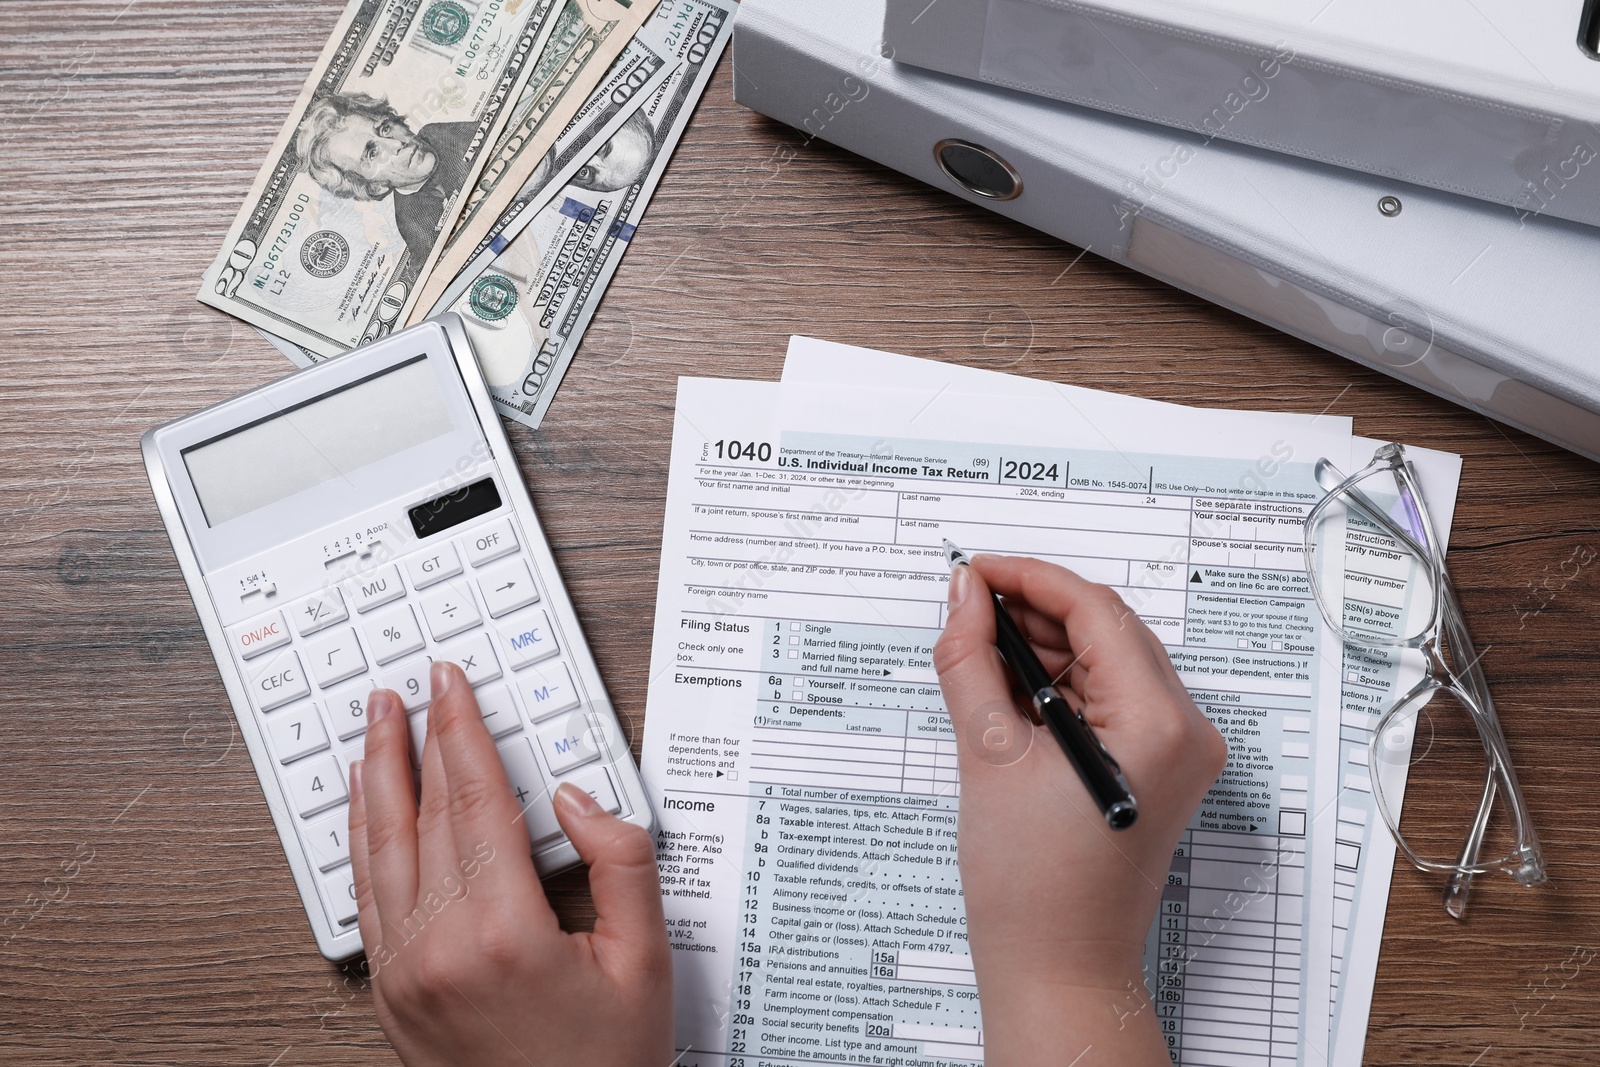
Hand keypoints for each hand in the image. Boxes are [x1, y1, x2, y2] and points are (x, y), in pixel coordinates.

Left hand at [349, 662, 672, 1066]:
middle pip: (422, 816)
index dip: (463, 733)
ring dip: (375, 780)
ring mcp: (406, 975)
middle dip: (416, 741)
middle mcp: (441, 950)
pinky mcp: (391, 996)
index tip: (453, 686)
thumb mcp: (647, 960)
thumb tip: (578, 799)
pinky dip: (362, 843)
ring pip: (379, 851)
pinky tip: (366, 811)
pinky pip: (366, 898)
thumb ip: (622, 865)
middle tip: (411, 688)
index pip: (476, 802)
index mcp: (506, 933)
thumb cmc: (606, 1065)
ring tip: (376, 729)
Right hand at [933, 555, 1226, 1066]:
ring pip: (1106, 660)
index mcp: (1160, 724)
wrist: (1057, 968)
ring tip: (979, 647)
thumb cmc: (1035, 890)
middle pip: (1108, 630)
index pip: (1096, 611)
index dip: (1029, 578)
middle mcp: (1185, 732)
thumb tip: (964, 597)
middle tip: (968, 603)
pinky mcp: (1157, 767)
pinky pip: (1108, 697)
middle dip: (1034, 610)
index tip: (978, 571)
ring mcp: (1176, 751)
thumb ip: (971, 660)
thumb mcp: (988, 756)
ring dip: (1044, 646)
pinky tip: (1008, 686)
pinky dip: (1058, 683)